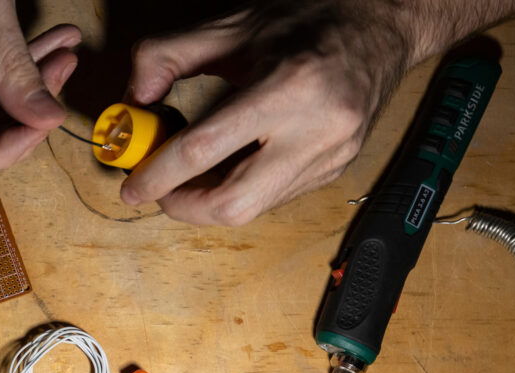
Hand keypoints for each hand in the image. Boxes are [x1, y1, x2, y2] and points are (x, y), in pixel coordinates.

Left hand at [119, 7, 409, 225]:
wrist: (382, 27)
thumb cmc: (309, 21)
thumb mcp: (233, 25)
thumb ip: (170, 55)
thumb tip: (132, 100)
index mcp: (288, 88)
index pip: (206, 149)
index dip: (159, 174)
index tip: (132, 186)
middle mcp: (316, 131)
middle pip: (233, 203)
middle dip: (183, 205)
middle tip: (159, 189)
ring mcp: (330, 157)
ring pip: (253, 209)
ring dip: (208, 201)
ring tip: (189, 174)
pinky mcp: (333, 171)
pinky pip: (272, 198)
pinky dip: (238, 190)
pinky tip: (226, 167)